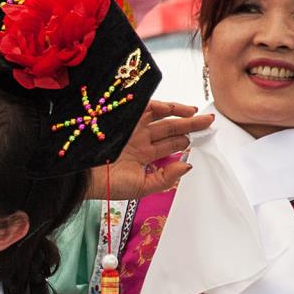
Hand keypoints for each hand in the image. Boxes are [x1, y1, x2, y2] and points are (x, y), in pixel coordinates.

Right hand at [96, 102, 211, 198]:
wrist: (85, 176)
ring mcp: (133, 128)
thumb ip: (165, 178)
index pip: (170, 145)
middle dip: (190, 126)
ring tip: (197, 113)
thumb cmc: (108, 186)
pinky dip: (164, 106)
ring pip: (162, 117)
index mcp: (142, 156)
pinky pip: (148, 108)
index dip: (187, 141)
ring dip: (180, 114)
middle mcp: (139, 140)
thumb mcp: (142, 187)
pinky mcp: (126, 118)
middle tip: (208, 122)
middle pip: (170, 129)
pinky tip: (180, 109)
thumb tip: (187, 166)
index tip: (204, 138)